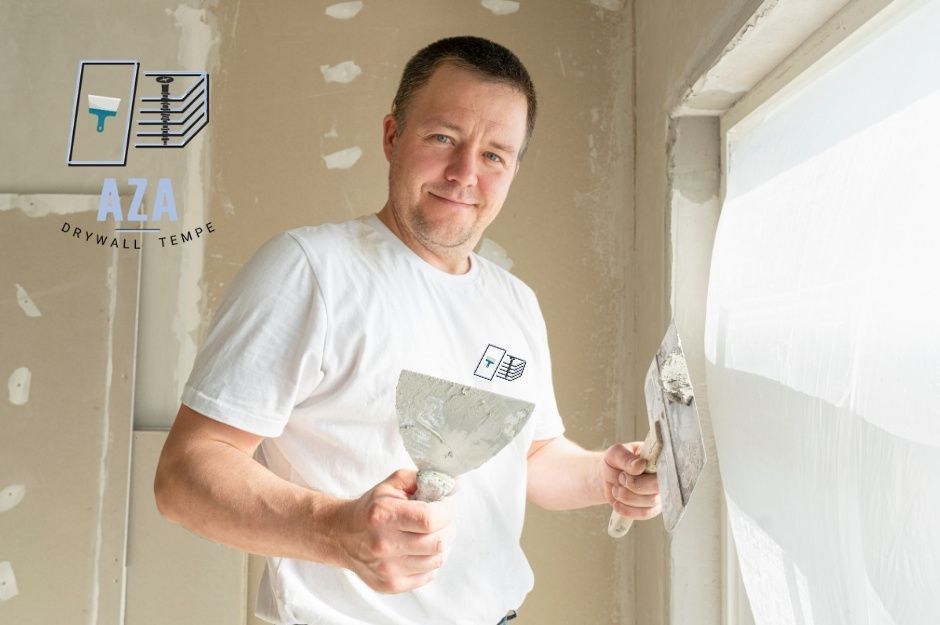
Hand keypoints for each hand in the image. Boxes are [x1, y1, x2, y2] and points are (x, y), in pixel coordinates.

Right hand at [334, 469, 455, 592]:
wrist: (341, 535)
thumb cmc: (372, 508)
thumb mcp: (393, 483)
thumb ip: (425, 478)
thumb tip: (456, 483)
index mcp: (383, 515)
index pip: (430, 518)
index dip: (446, 510)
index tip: (444, 505)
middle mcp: (384, 545)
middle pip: (439, 542)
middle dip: (448, 527)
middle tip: (440, 519)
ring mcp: (387, 569)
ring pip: (438, 560)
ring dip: (441, 544)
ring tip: (429, 534)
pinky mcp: (391, 585)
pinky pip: (429, 575)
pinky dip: (430, 561)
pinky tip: (419, 549)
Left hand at [601, 443, 661, 520]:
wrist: (607, 476)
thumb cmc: (615, 461)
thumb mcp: (616, 453)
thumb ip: (626, 458)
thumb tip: (640, 465)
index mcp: (659, 460)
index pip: (665, 470)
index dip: (647, 475)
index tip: (627, 473)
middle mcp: (663, 478)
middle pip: (658, 488)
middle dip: (634, 485)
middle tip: (621, 478)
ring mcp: (659, 495)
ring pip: (649, 503)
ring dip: (627, 497)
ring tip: (617, 488)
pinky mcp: (652, 508)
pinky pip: (644, 514)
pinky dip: (627, 510)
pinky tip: (617, 503)